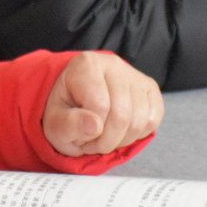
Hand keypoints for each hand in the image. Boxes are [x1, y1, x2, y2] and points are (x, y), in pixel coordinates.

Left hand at [42, 51, 163, 156]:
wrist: (76, 102)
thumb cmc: (64, 112)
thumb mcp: (54, 123)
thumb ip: (68, 124)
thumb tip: (94, 126)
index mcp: (86, 65)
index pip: (99, 107)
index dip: (89, 132)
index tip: (78, 135)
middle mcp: (114, 64)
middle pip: (122, 116)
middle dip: (106, 141)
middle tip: (91, 142)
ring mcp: (135, 75)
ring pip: (140, 121)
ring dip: (121, 140)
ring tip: (104, 137)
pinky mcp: (150, 88)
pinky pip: (153, 120)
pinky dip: (136, 135)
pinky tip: (120, 131)